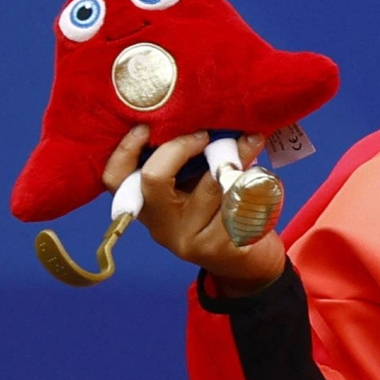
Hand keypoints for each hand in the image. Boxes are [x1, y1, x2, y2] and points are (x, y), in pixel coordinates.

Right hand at [102, 126, 286, 296]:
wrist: (247, 262)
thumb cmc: (220, 213)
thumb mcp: (198, 187)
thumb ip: (194, 161)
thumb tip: (209, 117)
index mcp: (148, 206)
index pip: (115, 179)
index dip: (125, 150)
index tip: (147, 126)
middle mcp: (161, 225)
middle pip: (155, 179)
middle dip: (181, 147)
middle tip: (208, 133)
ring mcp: (187, 239)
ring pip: (209, 187)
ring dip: (235, 158)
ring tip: (253, 140)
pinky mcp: (217, 246)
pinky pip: (237, 203)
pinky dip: (253, 184)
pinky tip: (263, 176)